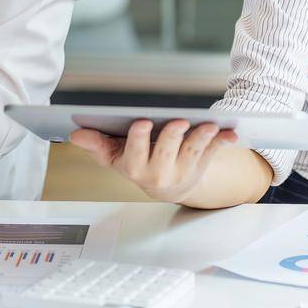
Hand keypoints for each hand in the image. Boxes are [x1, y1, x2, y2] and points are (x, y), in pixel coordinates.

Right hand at [68, 119, 238, 202]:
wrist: (168, 186)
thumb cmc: (138, 163)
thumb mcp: (115, 156)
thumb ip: (96, 144)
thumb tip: (75, 134)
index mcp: (135, 166)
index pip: (135, 151)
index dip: (139, 138)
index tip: (142, 123)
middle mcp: (159, 173)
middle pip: (166, 151)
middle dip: (172, 136)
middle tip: (178, 121)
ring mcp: (182, 170)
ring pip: (193, 152)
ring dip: (202, 138)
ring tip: (208, 125)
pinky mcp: (201, 166)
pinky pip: (214, 152)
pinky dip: (224, 141)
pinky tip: (231, 132)